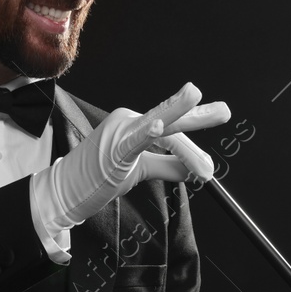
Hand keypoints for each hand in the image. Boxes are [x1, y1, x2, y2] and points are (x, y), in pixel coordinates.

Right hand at [37, 82, 228, 229]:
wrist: (65, 192)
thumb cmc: (97, 179)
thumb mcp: (140, 170)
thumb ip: (167, 166)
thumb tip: (193, 171)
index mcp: (135, 124)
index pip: (172, 130)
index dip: (194, 142)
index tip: (210, 159)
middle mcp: (128, 120)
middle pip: (171, 123)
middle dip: (199, 117)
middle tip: (225, 111)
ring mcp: (119, 132)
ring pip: (158, 127)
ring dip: (182, 122)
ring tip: (198, 99)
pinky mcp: (111, 149)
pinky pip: (133, 140)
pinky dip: (146, 132)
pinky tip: (157, 126)